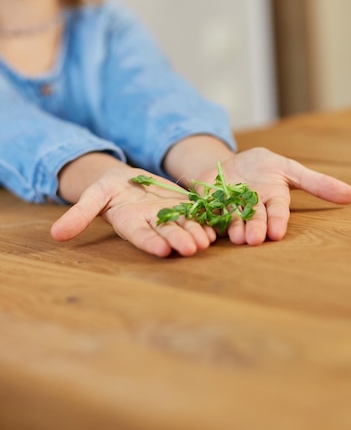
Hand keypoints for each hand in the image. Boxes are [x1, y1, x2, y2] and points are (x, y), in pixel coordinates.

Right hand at [51, 165, 216, 257]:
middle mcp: (151, 223)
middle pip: (167, 233)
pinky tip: (217, 226)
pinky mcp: (182, 205)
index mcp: (130, 223)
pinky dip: (205, 220)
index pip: (140, 236)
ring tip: (207, 241)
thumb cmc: (107, 189)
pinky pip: (195, 213)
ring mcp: (168, 215)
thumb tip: (55, 235)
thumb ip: (79, 215)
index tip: (161, 250)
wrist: (127, 180)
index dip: (150, 242)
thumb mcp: (92, 196)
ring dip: (196, 233)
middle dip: (179, 241)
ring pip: (184, 225)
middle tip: (192, 249)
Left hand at [197, 147, 350, 246]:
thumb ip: (316, 183)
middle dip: (255, 228)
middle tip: (254, 240)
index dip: (277, 221)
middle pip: (253, 218)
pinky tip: (204, 227)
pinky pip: (206, 212)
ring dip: (233, 228)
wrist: (228, 165)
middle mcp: (251, 207)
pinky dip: (205, 219)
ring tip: (236, 237)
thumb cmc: (262, 168)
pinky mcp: (208, 205)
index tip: (277, 232)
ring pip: (231, 219)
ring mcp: (229, 207)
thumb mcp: (288, 169)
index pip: (277, 211)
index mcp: (271, 199)